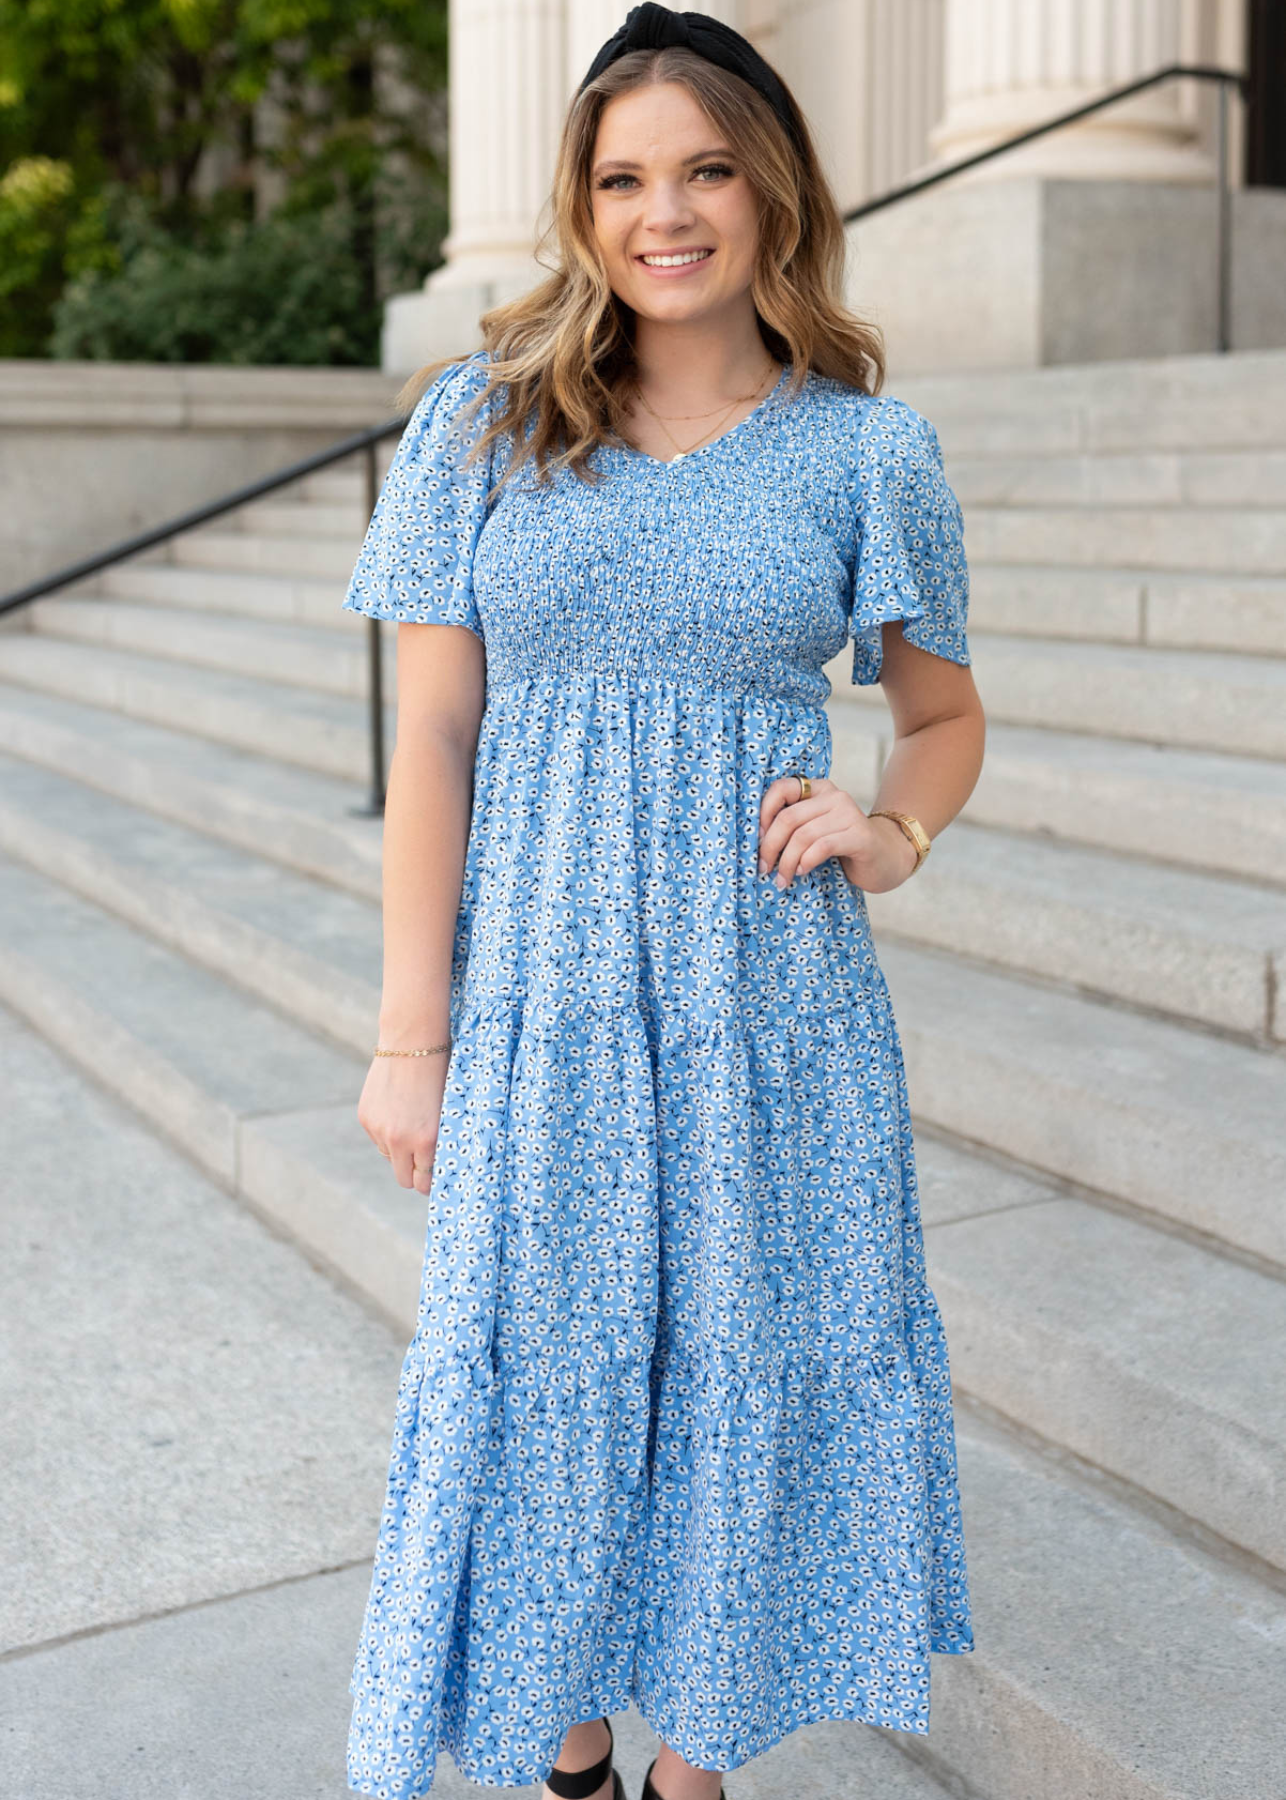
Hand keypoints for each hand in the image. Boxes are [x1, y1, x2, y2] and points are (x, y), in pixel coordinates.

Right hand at [357, 1053, 448, 1194]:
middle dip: (413, 1174)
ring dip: (399, 1149)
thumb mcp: (446, 1112)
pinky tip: (398, 1108)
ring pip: (389, 1156)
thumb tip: (436, 1166)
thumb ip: (439, 1141)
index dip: (430, 1182)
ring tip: (412, 1122)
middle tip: (422, 1162)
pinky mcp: (366, 1118)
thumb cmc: (440, 1074)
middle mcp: (401, 1140)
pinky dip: (386, 1131)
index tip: (434, 1177)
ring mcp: (380, 1130)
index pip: (425, 1182)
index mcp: (427, 1140)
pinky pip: (377, 1138)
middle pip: (404, 1179)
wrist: (412, 1041)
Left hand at [758, 776, 920, 893]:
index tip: (758, 839)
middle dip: (770, 846)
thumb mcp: (815, 831)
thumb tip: (759, 841)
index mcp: (819, 789)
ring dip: (787, 862)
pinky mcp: (860, 836)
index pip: (781, 788)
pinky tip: (802, 871)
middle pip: (788, 818)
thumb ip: (794, 827)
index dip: (763, 813)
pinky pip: (822, 846)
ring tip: (782, 879)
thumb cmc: (843, 847)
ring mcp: (849, 814)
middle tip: (763, 868)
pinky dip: (806, 861)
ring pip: (803, 836)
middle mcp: (834, 796)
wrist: (886, 859)